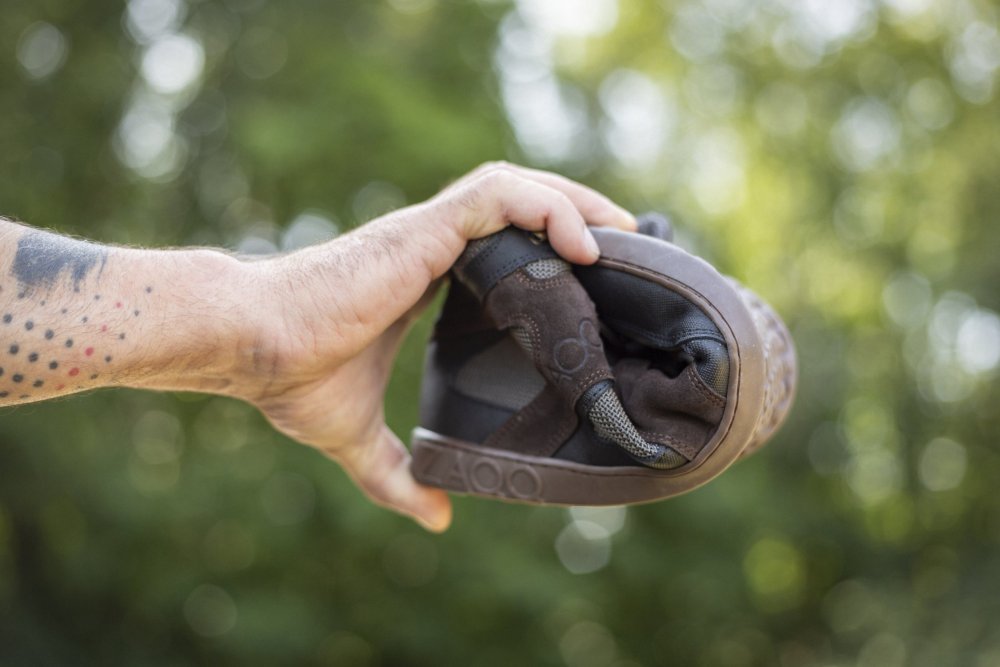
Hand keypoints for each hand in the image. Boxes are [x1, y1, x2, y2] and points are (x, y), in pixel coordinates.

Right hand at [245, 162, 635, 531]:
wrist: (247, 343)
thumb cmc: (290, 376)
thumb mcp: (355, 438)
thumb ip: (396, 475)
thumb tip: (437, 520)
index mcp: (424, 279)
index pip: (499, 241)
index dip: (546, 245)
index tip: (593, 277)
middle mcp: (430, 247)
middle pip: (518, 203)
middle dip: (577, 213)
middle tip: (629, 249)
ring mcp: (426, 233)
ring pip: (515, 186)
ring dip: (574, 201)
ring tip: (621, 237)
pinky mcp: (421, 230)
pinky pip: (498, 196)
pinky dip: (547, 209)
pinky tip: (583, 245)